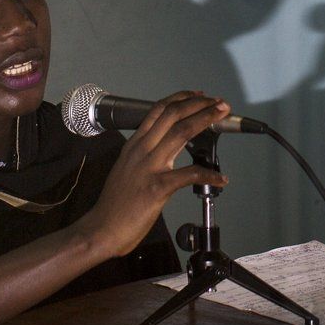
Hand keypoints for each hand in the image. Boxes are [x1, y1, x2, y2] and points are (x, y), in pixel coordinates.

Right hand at [79, 91, 230, 258]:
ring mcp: (149, 167)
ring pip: (181, 132)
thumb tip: (169, 144)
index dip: (182, 98)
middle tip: (219, 102)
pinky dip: (208, 174)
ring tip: (223, 115)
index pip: (158, 110)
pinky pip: (188, 175)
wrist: (102, 228)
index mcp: (135, 144)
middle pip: (173, 114)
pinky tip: (221, 178)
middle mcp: (141, 149)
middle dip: (199, 104)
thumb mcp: (128, 167)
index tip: (199, 95)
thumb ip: (146, 153)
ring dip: (206, 120)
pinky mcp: (157, 187)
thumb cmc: (115, 202)